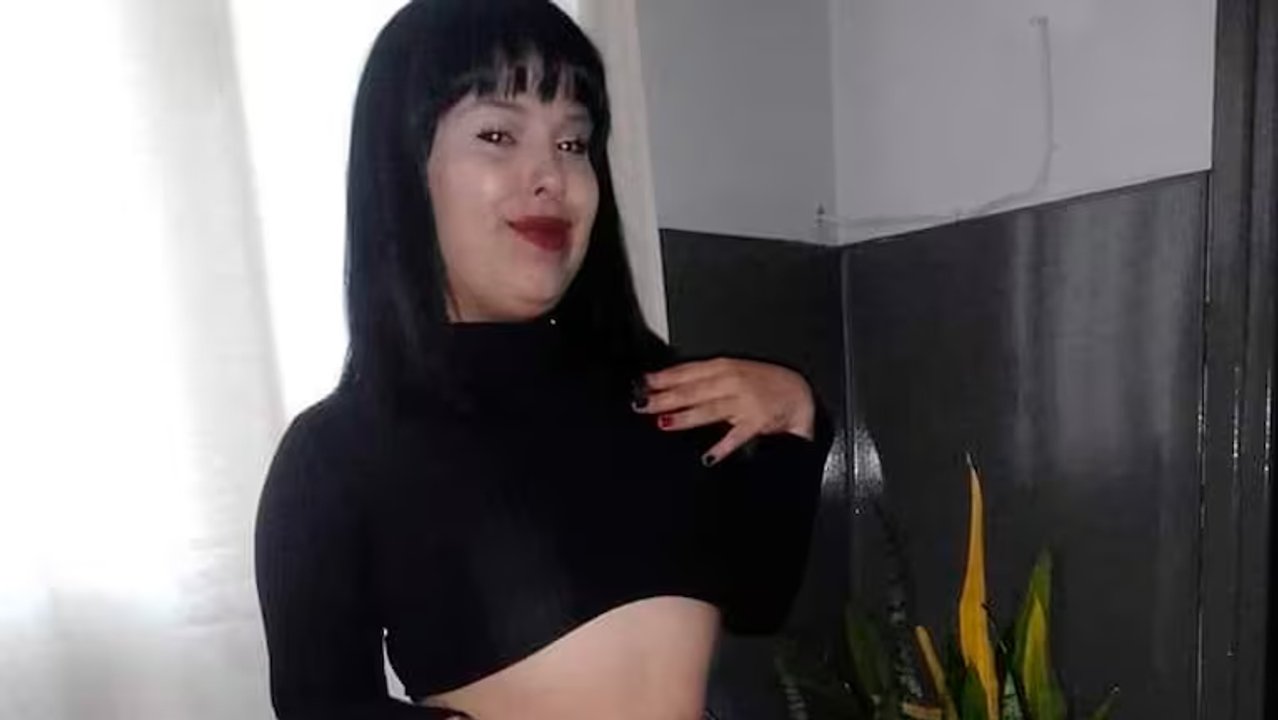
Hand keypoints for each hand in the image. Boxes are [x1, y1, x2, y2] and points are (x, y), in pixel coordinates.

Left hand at [633, 357, 815, 465]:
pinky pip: (737, 436)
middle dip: (666, 397)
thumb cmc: (763, 383)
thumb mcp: (732, 372)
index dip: (664, 378)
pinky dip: (723, 447)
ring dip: (686, 416)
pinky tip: (708, 456)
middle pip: (693, 390)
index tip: (643, 384)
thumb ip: (704, 379)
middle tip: (643, 404)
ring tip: (664, 422)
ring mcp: (745, 402)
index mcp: (724, 368)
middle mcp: (732, 382)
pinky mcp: (757, 422)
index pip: (688, 371)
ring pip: (710, 409)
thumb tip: (670, 387)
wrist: (798, 394)